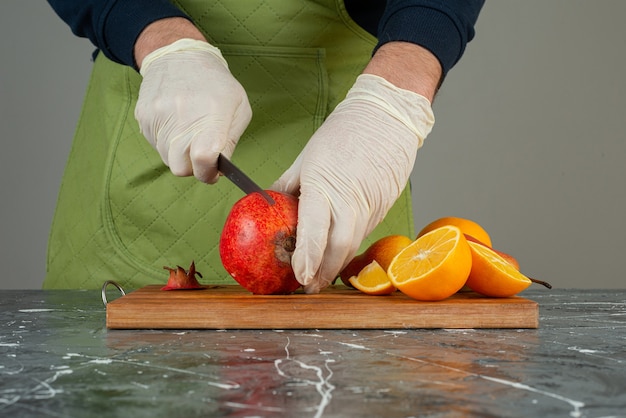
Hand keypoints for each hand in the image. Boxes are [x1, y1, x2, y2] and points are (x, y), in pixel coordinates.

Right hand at [135, 39, 251, 182]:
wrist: (180, 55)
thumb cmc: (216, 84)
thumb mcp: (239, 108)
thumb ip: (230, 142)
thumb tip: (219, 169)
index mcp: (210, 116)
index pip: (203, 159)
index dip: (208, 173)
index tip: (213, 171)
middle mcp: (181, 118)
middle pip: (181, 168)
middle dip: (193, 167)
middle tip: (202, 153)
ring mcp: (158, 118)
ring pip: (167, 159)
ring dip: (180, 153)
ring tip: (189, 130)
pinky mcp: (144, 117)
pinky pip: (155, 145)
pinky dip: (167, 141)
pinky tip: (176, 122)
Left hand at [272, 74, 434, 292]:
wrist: (387, 117)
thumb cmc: (343, 132)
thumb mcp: (307, 157)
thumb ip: (289, 184)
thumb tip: (271, 203)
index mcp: (325, 185)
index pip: (315, 230)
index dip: (307, 257)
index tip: (298, 275)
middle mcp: (350, 200)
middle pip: (339, 247)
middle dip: (323, 271)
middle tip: (308, 286)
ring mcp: (371, 205)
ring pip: (354, 244)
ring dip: (337, 264)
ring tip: (321, 276)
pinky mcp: (382, 207)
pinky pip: (364, 233)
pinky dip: (350, 247)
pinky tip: (339, 253)